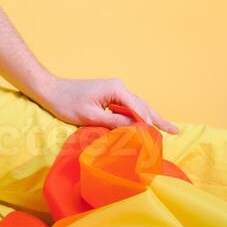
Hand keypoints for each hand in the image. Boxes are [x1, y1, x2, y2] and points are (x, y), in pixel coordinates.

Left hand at [32, 76, 179, 133]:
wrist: (51, 90)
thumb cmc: (67, 103)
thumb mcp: (91, 116)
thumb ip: (114, 122)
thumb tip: (135, 129)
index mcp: (116, 89)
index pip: (139, 109)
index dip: (149, 125)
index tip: (157, 139)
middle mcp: (119, 87)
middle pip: (144, 106)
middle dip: (158, 120)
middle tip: (175, 132)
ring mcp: (115, 90)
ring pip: (139, 106)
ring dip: (152, 118)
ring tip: (170, 128)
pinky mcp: (110, 95)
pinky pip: (129, 107)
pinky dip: (140, 116)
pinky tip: (149, 123)